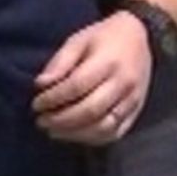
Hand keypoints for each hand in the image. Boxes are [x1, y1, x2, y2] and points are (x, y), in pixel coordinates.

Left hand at [32, 11, 152, 145]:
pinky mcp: (137, 112)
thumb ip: (60, 62)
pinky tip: (74, 135)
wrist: (140, 37)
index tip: (36, 104)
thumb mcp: (78, 40)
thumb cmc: (104, 37)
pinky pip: (115, 133)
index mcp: (109, 61)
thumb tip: (40, 85)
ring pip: (104, 127)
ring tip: (53, 131)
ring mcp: (133, 100)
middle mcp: (124, 84)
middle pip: (90, 110)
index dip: (53, 99)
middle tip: (41, 121)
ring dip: (75, 134)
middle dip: (61, 120)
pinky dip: (92, 139)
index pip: (77, 86)